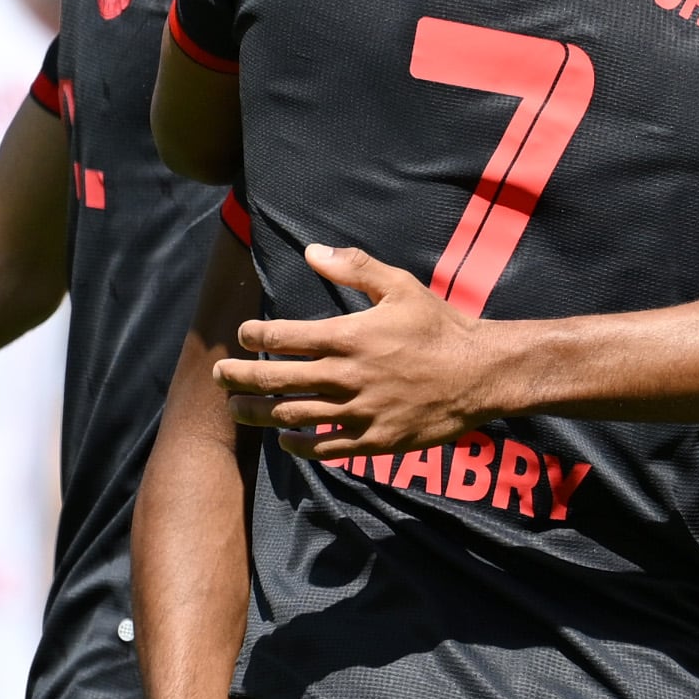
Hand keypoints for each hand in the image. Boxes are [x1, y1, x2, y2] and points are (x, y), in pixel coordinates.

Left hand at [213, 245, 487, 457]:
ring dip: (258, 413)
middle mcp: (346, 377)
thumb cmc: (440, 327)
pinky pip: (324, 448)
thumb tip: (312, 251)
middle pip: (275, 379)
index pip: (281, 337)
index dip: (253, 336)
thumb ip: (354, 268)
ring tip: (237, 409)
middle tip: (219, 375)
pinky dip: (298, 446)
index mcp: (348, 337)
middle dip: (239, 377)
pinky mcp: (373, 440)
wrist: (480, 374)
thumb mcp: (400, 286)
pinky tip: (285, 440)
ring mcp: (358, 413)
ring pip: (292, 416)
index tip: (242, 335)